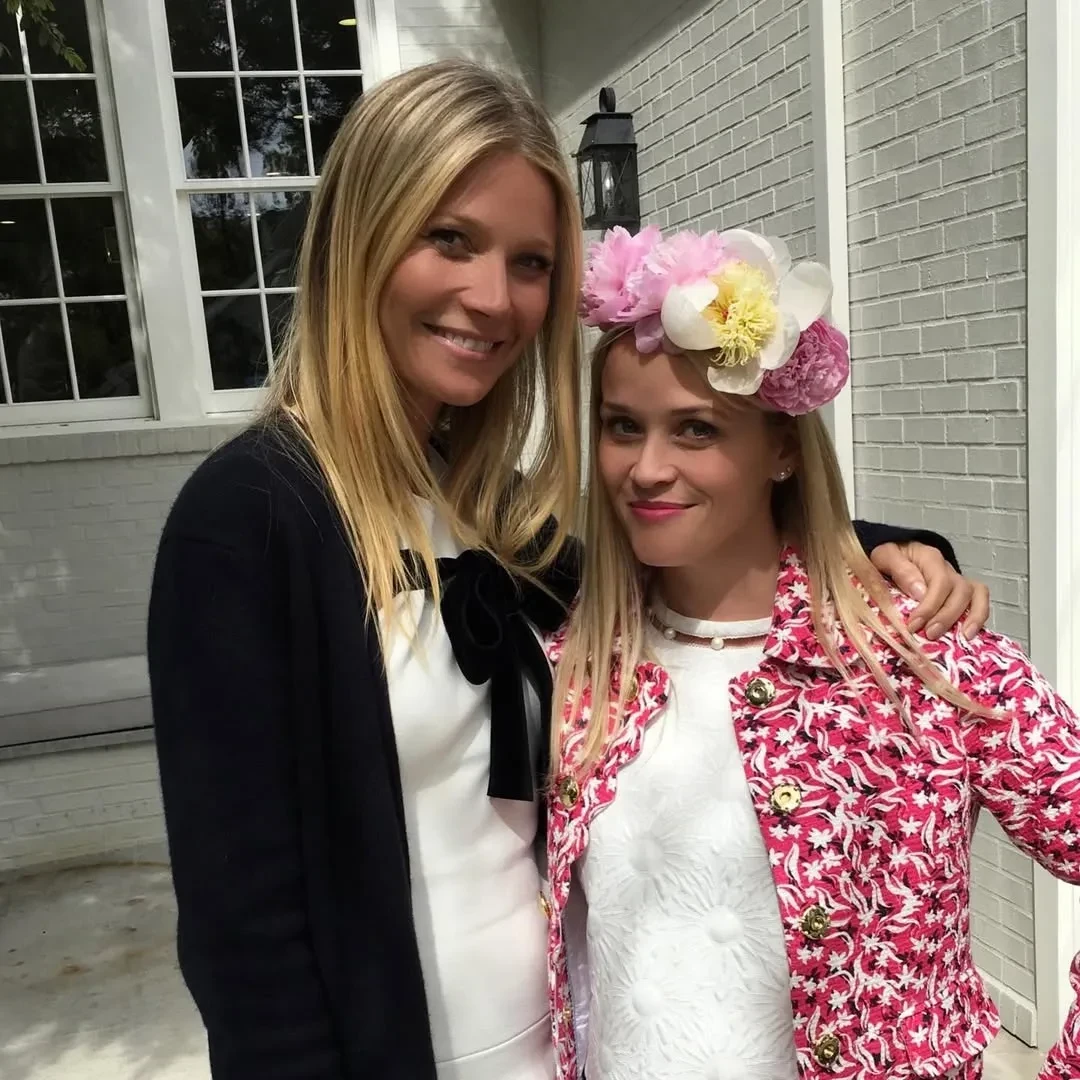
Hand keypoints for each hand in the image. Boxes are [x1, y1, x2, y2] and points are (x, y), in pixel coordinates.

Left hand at [869, 541, 989, 640]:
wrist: (894, 553)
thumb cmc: (890, 556)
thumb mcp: (885, 556)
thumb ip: (901, 570)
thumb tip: (920, 592)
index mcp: (930, 558)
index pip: (939, 582)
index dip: (930, 606)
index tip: (914, 625)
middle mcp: (948, 568)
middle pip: (960, 591)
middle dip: (946, 617)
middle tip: (929, 634)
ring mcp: (957, 580)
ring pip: (976, 595)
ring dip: (971, 618)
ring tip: (962, 638)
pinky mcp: (961, 591)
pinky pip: (980, 600)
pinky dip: (979, 617)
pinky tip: (969, 634)